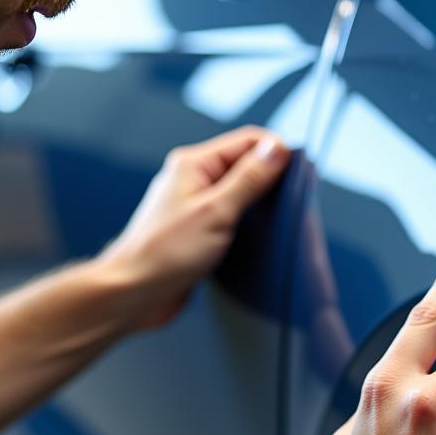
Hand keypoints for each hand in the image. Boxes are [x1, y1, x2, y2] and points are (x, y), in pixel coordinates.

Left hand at [97, 126, 289, 329]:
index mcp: (194, 163)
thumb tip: (278, 147)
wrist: (133, 294)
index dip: (278, 152)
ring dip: (260, 200)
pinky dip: (247, 219)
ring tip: (278, 218)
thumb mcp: (217, 212)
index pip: (249, 140)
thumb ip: (249, 178)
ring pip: (239, 190)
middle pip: (245, 163)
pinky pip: (230, 212)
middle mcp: (192, 178)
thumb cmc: (166, 254)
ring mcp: (193, 202)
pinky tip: (257, 235)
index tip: (303, 173)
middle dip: (272, 176)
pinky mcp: (196, 227)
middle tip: (294, 200)